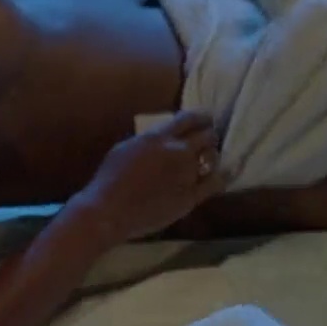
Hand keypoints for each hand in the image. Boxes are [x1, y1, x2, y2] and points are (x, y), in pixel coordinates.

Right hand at [72, 111, 228, 243]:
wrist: (111, 209)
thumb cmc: (110, 177)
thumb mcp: (127, 147)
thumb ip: (149, 141)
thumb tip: (162, 138)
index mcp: (159, 136)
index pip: (189, 118)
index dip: (201, 116)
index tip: (205, 118)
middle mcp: (178, 151)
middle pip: (207, 136)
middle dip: (208, 135)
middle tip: (206, 140)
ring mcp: (187, 174)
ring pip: (213, 157)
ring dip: (211, 156)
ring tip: (207, 159)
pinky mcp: (191, 197)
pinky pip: (215, 183)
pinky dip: (216, 177)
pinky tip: (212, 178)